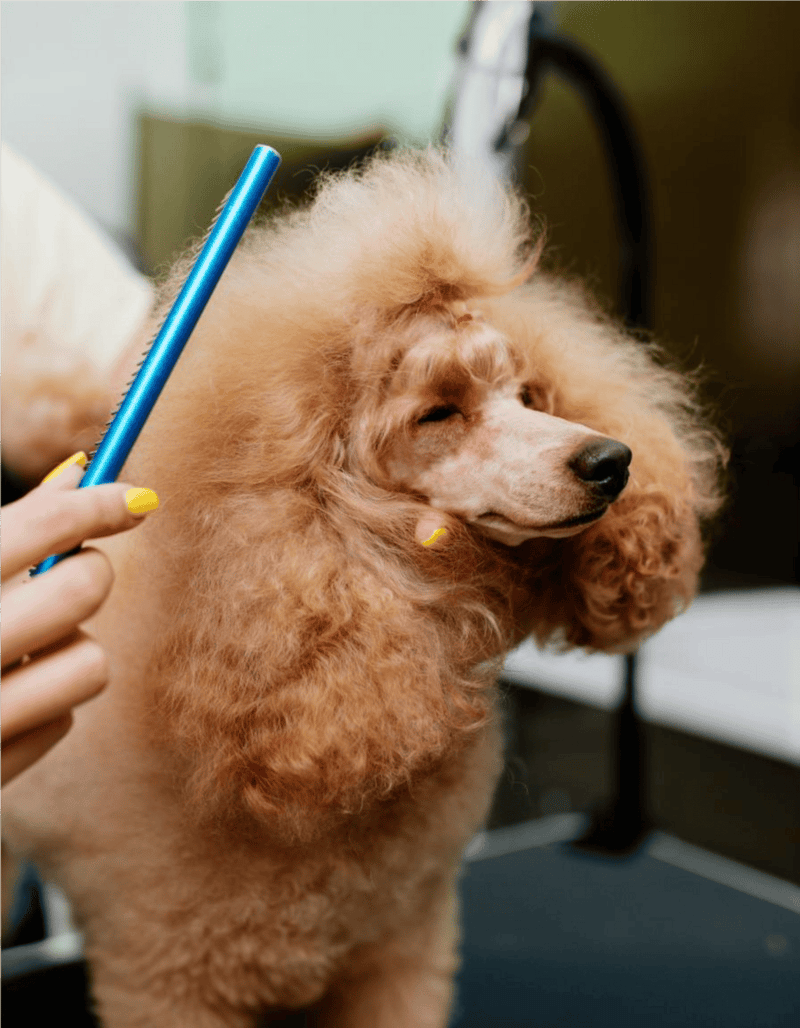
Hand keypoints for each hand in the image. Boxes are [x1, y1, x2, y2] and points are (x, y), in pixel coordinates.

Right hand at [1, 453, 158, 782]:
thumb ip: (8, 529)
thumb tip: (79, 471)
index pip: (40, 525)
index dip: (98, 503)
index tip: (136, 499)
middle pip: (82, 589)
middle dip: (91, 572)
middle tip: (74, 571)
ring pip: (91, 662)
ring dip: (69, 650)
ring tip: (24, 648)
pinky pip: (62, 721)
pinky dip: (43, 705)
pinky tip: (2, 699)